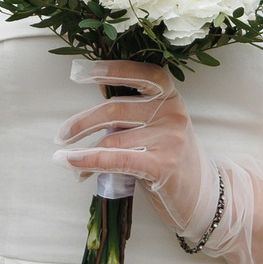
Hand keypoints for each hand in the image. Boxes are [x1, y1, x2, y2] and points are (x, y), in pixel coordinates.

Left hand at [54, 60, 221, 240]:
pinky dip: (89, 160)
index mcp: (171, 96)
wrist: (201, 194)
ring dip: (83, 151)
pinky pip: (116, 159)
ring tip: (69, 160)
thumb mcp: (158, 125)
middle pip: (115, 110)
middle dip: (83, 122)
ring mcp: (169, 139)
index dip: (112, 69)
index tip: (83, 71)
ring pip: (112, 139)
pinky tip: (71, 163)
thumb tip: (96, 96)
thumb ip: (133, 111)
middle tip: (62, 134)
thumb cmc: (169, 156)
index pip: (143, 74)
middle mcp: (172, 113)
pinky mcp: (162, 165)